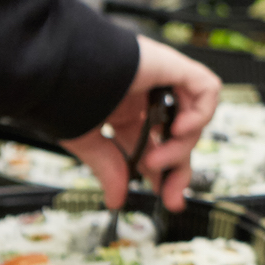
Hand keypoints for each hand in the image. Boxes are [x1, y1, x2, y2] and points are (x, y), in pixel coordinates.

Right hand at [62, 37, 220, 211]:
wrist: (58, 67)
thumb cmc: (63, 93)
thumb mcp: (88, 141)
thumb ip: (108, 168)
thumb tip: (116, 199)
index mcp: (124, 110)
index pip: (156, 144)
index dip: (165, 171)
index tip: (165, 195)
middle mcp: (145, 95)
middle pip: (178, 136)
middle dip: (179, 167)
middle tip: (171, 191)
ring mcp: (161, 80)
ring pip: (192, 117)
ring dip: (180, 146)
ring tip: (158, 160)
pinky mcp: (173, 65)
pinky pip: (205, 88)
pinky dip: (200, 113)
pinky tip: (178, 130)